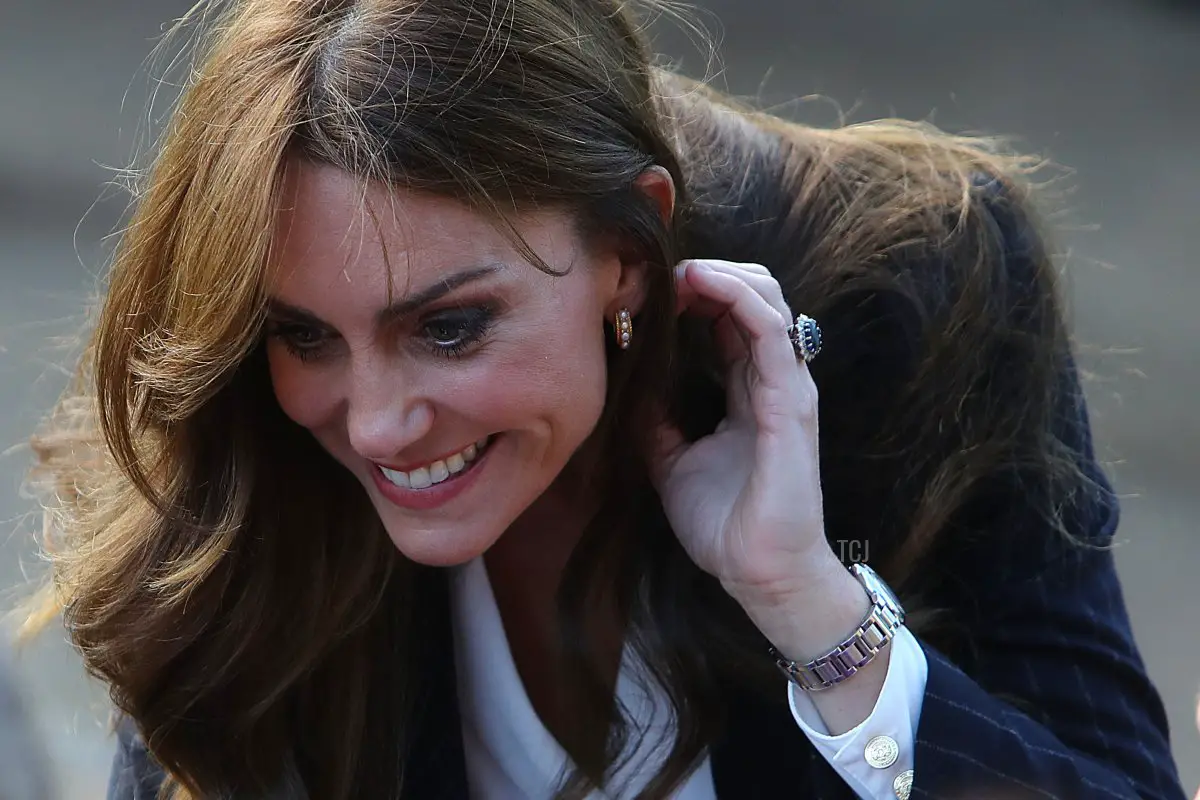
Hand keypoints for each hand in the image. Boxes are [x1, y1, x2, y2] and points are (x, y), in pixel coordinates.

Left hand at [650, 259, 842, 608]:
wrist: (758, 573)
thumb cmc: (725, 524)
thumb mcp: (672, 461)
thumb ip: (657, 421)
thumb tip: (628, 388)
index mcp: (750, 391)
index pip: (731, 320)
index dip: (697, 293)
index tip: (654, 290)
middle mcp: (774, 379)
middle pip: (756, 296)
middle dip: (712, 273)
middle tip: (665, 275)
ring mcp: (788, 386)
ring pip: (768, 300)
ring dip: (723, 274)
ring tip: (682, 271)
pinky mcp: (792, 401)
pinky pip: (770, 332)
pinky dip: (738, 297)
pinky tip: (702, 285)